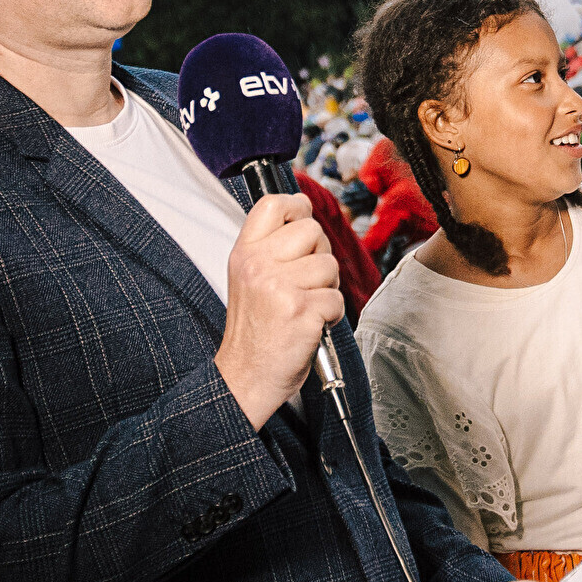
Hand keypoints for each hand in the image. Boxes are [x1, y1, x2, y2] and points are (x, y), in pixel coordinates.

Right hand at [214, 191, 346, 428]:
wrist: (246, 377)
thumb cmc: (254, 332)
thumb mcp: (248, 279)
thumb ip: (271, 249)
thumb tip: (306, 219)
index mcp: (244, 253)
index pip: (273, 204)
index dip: (297, 206)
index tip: (303, 218)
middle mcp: (258, 265)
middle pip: (312, 230)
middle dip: (319, 254)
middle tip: (304, 282)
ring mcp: (279, 286)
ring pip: (329, 265)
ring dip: (326, 288)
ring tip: (304, 305)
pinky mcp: (301, 310)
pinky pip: (337, 298)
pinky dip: (332, 314)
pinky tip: (310, 324)